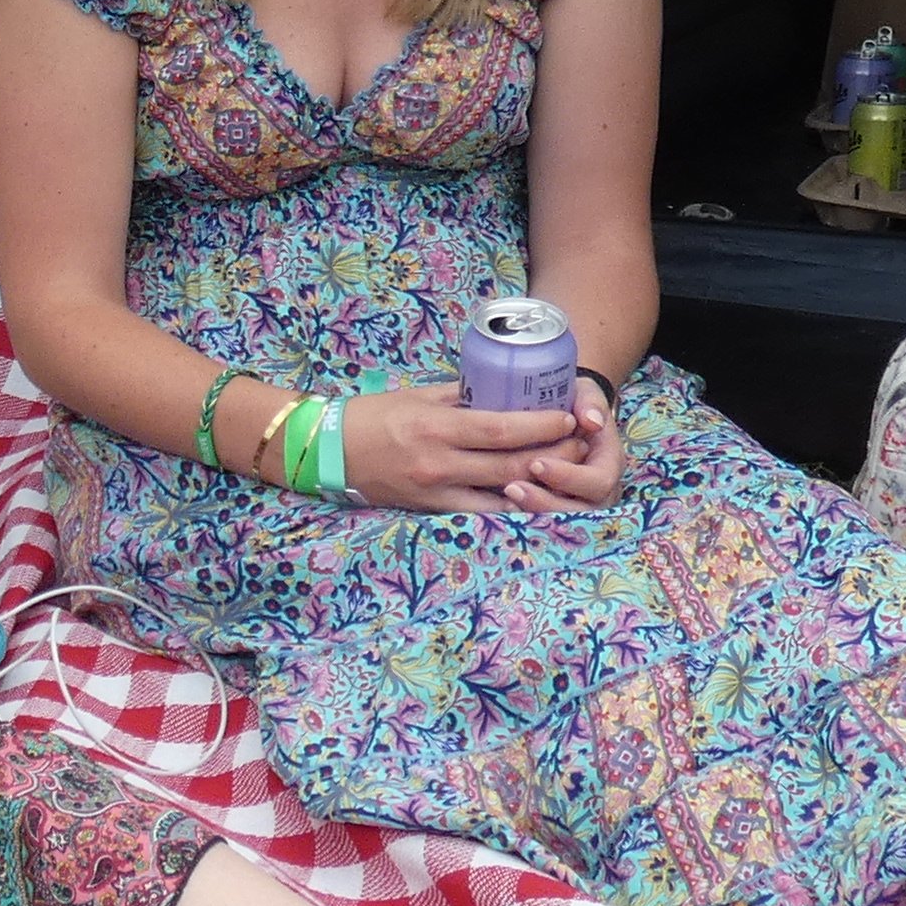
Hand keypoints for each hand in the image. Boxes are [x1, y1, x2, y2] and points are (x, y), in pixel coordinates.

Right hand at [319, 381, 586, 514]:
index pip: (500, 428)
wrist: (326, 452)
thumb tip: (501, 392)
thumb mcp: (417, 395)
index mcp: (436, 427)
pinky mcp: (430, 510)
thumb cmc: (371, 416)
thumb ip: (460, 396)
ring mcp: (436, 491)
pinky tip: (533, 499)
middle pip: (510, 464)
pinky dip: (509, 506)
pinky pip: (480, 513)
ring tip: (565, 472)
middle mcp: (439, 463)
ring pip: (501, 495)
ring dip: (538, 485)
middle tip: (580, 444)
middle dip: (552, 455)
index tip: (568, 417)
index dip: (540, 425)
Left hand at [496, 369, 631, 512]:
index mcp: (609, 462)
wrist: (565, 413)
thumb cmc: (575, 402)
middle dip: (546, 502)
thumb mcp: (585, 393)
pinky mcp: (559, 508)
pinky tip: (498, 506)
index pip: (598, 480)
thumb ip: (590, 403)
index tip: (537, 463)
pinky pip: (545, 521)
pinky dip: (523, 515)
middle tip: (511, 487)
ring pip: (561, 521)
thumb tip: (591, 422)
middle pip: (581, 512)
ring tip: (504, 495)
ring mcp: (581, 503)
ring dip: (533, 511)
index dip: (569, 477)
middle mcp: (600, 490)